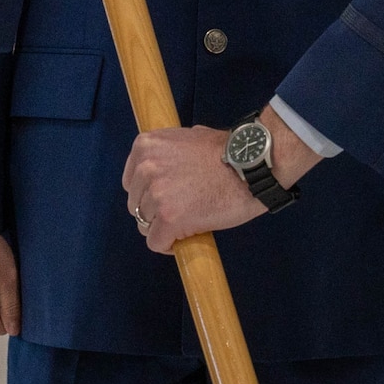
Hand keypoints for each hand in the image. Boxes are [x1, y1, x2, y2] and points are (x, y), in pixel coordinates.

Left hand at [121, 125, 261, 253]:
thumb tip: (164, 167)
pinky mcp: (168, 218)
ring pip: (145, 225)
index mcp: (145, 146)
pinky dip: (169, 246)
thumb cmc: (228, 151)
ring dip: (164, 228)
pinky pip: (157, 242)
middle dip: (155, 211)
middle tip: (182, 211)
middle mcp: (145, 168)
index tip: (167, 199)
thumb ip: (169, 153)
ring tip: (188, 223)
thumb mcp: (188, 137)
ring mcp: (156, 194)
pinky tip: (186, 239)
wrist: (251, 164)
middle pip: (136, 204)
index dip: (149, 194)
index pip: (132, 182)